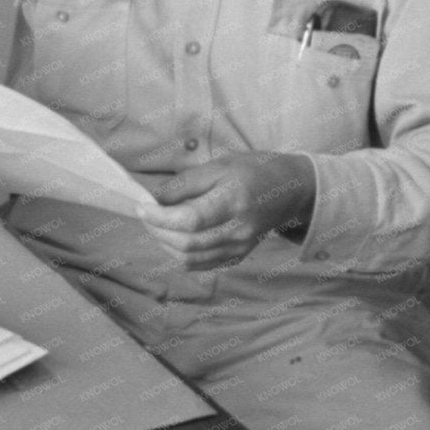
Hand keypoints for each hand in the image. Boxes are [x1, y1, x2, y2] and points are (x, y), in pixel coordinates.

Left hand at [134, 151, 315, 270]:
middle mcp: (239, 229)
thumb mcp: (218, 165)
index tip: (142, 206)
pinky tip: (172, 238)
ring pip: (190, 258)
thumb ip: (185, 183)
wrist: (287, 190)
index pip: (190, 219)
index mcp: (235, 200)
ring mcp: (239, 247)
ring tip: (155, 226)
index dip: (160, 217)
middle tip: (144, 215)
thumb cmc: (251, 170)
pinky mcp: (238, 256)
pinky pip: (201, 264)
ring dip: (165, 244)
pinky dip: (180, 254)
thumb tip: (154, 198)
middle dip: (158, 231)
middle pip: (187, 243)